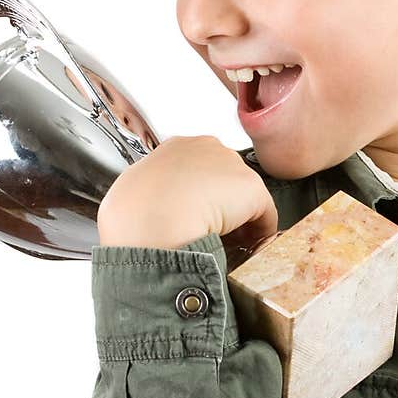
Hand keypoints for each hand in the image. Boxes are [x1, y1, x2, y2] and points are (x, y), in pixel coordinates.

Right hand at [96, 135, 277, 250]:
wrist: (149, 220)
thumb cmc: (133, 212)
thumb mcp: (134, 197)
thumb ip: (152, 199)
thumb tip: (154, 215)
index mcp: (174, 148)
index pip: (196, 169)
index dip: (197, 196)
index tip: (195, 217)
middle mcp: (206, 148)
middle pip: (224, 179)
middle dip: (221, 204)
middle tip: (213, 232)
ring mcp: (230, 166)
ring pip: (243, 197)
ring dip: (239, 220)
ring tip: (226, 244)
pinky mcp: (251, 189)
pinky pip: (264, 216)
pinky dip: (259, 233)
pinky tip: (247, 249)